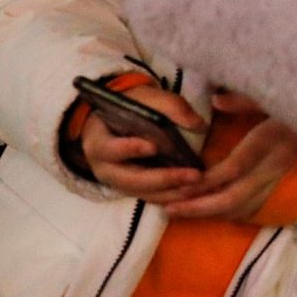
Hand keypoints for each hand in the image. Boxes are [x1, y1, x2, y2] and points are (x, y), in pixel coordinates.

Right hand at [79, 83, 206, 200]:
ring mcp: (118, 183)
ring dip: (172, 193)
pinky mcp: (133, 189)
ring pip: (144, 193)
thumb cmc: (129, 107)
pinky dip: (172, 196)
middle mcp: (105, 168)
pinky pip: (151, 197)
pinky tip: (193, 192)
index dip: (129, 149)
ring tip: (198, 186)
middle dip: (163, 179)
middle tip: (193, 175)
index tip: (153, 147)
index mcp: (98, 143)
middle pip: (131, 180)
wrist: (118, 119)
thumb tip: (198, 124)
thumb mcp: (145, 98)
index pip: (109, 149)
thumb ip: (170, 106)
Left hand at [160, 94, 296, 221]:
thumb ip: (246, 98)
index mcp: (267, 142)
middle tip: (169, 210)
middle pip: (232, 197)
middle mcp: (272, 165)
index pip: (229, 171)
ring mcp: (281, 176)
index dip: (201, 184)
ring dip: (213, 213)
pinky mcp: (285, 181)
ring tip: (184, 212)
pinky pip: (255, 204)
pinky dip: (232, 211)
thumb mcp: (278, 93)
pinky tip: (215, 209)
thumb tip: (215, 101)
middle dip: (199, 207)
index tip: (176, 189)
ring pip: (243, 206)